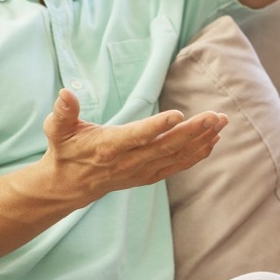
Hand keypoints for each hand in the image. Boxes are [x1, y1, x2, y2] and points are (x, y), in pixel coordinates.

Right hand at [42, 89, 226, 200]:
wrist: (68, 186)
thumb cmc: (65, 150)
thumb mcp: (57, 129)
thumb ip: (63, 112)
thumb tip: (65, 93)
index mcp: (109, 147)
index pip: (137, 136)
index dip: (157, 126)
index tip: (178, 114)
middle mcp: (128, 162)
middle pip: (166, 147)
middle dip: (193, 131)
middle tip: (215, 116)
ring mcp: (140, 171)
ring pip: (177, 157)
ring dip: (201, 140)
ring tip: (221, 123)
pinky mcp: (148, 175)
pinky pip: (177, 166)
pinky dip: (197, 155)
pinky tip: (213, 141)